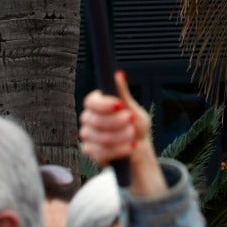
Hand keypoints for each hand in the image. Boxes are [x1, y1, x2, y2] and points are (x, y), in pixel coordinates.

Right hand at [79, 71, 163, 195]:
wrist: (138, 147)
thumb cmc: (134, 124)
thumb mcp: (132, 108)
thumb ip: (123, 93)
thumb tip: (119, 74)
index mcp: (96, 105)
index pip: (91, 102)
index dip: (104, 104)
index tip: (119, 105)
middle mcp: (88, 119)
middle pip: (96, 121)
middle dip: (118, 122)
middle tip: (132, 120)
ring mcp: (87, 136)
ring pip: (101, 138)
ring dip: (122, 137)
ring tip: (133, 135)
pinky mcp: (90, 152)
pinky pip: (102, 152)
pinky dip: (120, 149)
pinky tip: (130, 146)